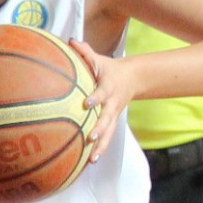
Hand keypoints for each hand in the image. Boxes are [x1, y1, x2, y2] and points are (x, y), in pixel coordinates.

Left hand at [69, 41, 137, 163]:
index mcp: (107, 87)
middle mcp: (111, 104)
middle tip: (90, 137)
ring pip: (108, 133)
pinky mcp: (113, 122)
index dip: (95, 98)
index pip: (101, 93)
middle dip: (99, 128)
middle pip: (106, 118)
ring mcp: (113, 115)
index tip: (86, 104)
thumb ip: (84, 51)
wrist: (133, 78)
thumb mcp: (98, 59)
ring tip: (92, 159)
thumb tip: (70, 41)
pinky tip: (90, 162)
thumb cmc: (108, 69)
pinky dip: (100, 149)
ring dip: (101, 146)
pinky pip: (107, 137)